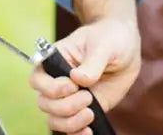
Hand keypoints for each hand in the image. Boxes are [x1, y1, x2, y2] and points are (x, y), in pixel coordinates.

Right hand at [29, 17, 140, 134]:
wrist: (125, 48)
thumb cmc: (109, 37)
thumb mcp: (103, 44)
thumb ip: (92, 62)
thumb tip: (78, 78)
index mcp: (56, 59)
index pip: (37, 78)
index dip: (51, 87)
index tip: (73, 85)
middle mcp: (58, 80)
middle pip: (45, 103)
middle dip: (65, 106)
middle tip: (88, 97)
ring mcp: (70, 97)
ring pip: (55, 119)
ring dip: (70, 122)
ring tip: (90, 113)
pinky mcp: (83, 109)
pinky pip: (71, 128)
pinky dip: (76, 134)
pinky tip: (89, 131)